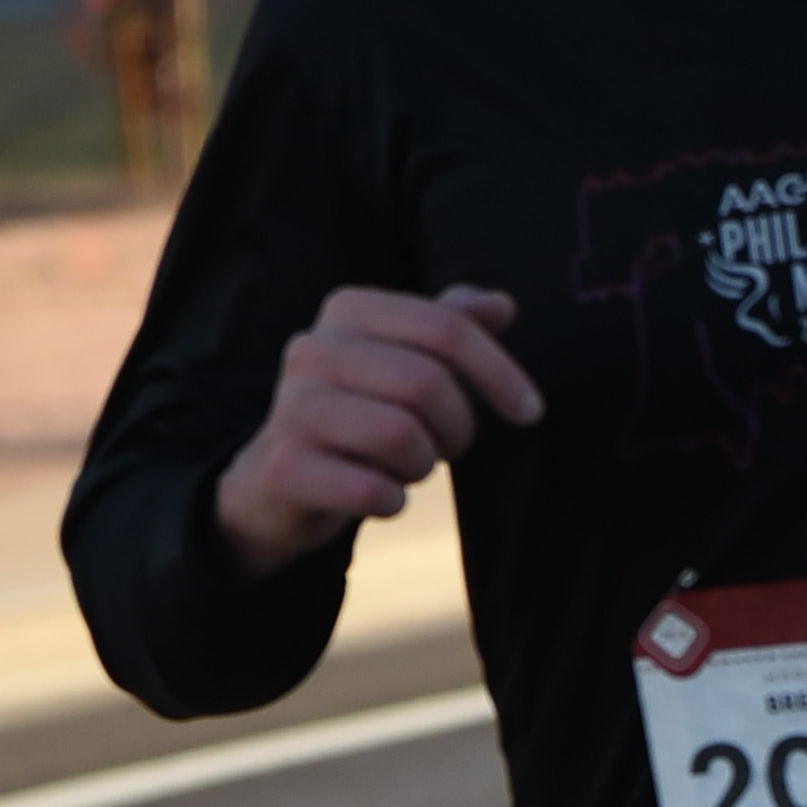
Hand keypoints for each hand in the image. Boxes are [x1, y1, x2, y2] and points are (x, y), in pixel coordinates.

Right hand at [213, 283, 540, 578]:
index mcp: (349, 310)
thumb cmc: (359, 416)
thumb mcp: (404, 363)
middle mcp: (313, 348)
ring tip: (405, 468)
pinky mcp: (285, 467)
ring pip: (402, 436)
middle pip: (427, 382)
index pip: (446, 327)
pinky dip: (392, 501)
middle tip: (446, 448)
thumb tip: (501, 305)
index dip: (499, 371)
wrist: (276, 483)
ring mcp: (293, 407)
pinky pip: (372, 489)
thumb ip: (450, 328)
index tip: (530, 412)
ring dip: (422, 466)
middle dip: (457, 428)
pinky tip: (378, 496)